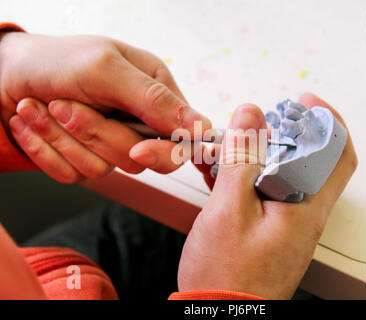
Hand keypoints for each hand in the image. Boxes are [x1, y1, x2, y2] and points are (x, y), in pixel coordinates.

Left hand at [0, 32, 210, 181]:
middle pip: (140, 159)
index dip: (166, 152)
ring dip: (65, 140)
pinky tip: (35, 124)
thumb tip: (201, 127)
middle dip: (98, 136)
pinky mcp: (85, 160)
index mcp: (155, 93)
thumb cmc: (56, 61)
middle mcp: (138, 121)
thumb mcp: (105, 68)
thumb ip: (153, 99)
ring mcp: (112, 144)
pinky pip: (76, 175)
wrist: (5, 75)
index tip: (139, 150)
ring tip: (43, 107)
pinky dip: (49, 151)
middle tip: (65, 107)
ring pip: (106, 169)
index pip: (183, 138)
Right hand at [177, 93, 356, 298]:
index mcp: (306, 207)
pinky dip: (244, 174)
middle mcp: (303, 213)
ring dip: (257, 153)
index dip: (328, 120)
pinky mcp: (268, 227)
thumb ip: (241, 159)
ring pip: (280, 172)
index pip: (339, 153)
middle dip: (283, 133)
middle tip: (256, 123)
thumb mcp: (228, 209)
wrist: (218, 316)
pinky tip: (218, 171)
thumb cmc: (227, 276)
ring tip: (229, 145)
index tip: (304, 101)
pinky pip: (262, 190)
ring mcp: (285, 221)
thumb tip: (249, 115)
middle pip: (308, 158)